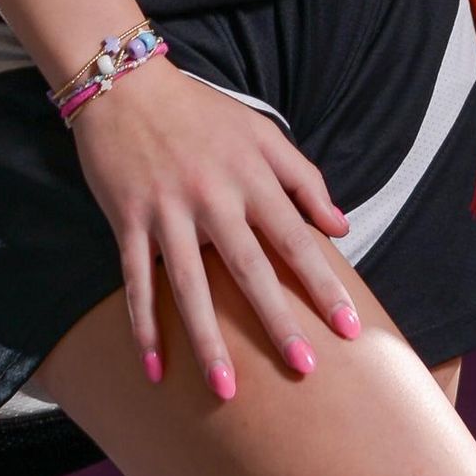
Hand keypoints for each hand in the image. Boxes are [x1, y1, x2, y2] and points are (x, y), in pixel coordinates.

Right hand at [65, 55, 360, 396]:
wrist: (126, 85)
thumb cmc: (201, 112)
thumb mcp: (261, 132)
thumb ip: (303, 177)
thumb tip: (340, 227)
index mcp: (250, 176)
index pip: (296, 240)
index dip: (324, 285)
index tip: (350, 329)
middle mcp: (212, 197)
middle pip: (250, 270)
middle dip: (278, 322)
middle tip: (304, 370)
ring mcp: (167, 211)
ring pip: (190, 287)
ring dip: (208, 341)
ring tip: (227, 390)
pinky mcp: (128, 219)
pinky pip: (137, 281)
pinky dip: (144, 326)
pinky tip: (155, 369)